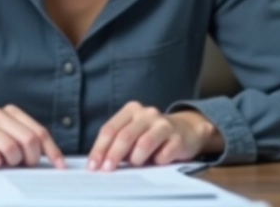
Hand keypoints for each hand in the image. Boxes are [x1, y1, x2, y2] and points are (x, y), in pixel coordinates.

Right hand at [0, 104, 66, 168]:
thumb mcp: (10, 139)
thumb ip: (28, 143)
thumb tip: (54, 160)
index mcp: (12, 112)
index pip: (39, 132)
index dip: (51, 150)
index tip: (59, 166)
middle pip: (28, 140)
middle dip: (30, 158)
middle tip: (24, 166)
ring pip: (11, 148)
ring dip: (12, 161)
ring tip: (5, 163)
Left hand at [87, 101, 218, 170]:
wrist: (186, 130)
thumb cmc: (151, 134)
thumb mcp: (133, 132)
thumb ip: (117, 142)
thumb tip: (99, 162)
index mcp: (131, 110)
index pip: (110, 129)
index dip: (99, 148)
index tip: (93, 166)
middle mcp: (147, 113)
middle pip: (124, 136)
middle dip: (113, 155)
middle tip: (107, 170)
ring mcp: (164, 124)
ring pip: (143, 144)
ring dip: (136, 159)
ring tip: (137, 163)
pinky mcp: (178, 138)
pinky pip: (163, 155)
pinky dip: (156, 161)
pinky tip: (157, 161)